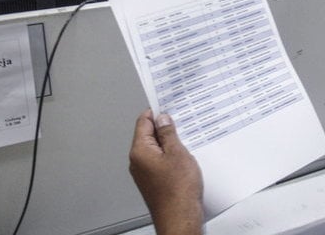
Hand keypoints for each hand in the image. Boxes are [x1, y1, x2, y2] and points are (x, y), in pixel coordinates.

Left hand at [129, 110, 202, 234]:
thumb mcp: (177, 153)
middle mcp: (138, 162)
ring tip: (186, 144)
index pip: (143, 122)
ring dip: (169, 144)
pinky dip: (170, 157)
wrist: (179, 218)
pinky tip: (184, 160)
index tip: (167, 107)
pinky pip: (160, 162)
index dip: (156, 112)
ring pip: (156, 149)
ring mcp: (145, 173)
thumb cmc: (178, 191)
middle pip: (148, 135)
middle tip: (182, 125)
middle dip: (165, 129)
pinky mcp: (153, 182)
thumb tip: (162, 119)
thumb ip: (168, 133)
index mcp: (140, 151)